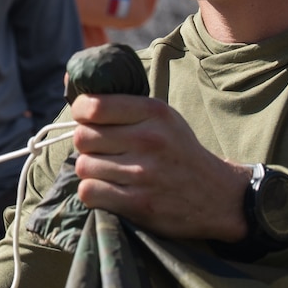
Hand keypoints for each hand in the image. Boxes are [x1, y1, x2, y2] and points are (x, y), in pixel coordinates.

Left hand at [70, 93, 249, 241]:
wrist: (218, 197)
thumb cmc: (179, 152)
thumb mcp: (162, 118)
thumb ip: (123, 103)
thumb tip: (69, 83)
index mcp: (154, 112)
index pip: (93, 106)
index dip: (81, 113)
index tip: (87, 119)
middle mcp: (149, 140)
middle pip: (82, 138)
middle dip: (86, 145)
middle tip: (102, 150)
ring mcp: (144, 173)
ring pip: (83, 166)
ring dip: (91, 171)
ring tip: (110, 171)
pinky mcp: (138, 203)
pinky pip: (89, 192)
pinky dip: (93, 192)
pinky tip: (109, 190)